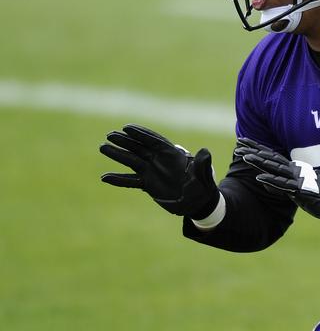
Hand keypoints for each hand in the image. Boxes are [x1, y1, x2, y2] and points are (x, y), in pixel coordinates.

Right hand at [100, 124, 218, 217]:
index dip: (141, 134)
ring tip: (103, 147)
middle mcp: (159, 160)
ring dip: (118, 155)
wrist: (197, 202)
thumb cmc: (203, 186)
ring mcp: (152, 171)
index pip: (154, 141)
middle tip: (109, 135)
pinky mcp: (147, 184)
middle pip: (139, 147)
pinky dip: (118, 179)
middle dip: (125, 141)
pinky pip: (130, 181)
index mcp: (172, 154)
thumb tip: (205, 152)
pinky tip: (104, 177)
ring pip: (131, 161)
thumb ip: (202, 164)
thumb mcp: (203, 175)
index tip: (126, 128)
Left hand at [234, 138, 319, 220]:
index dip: (257, 148)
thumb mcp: (297, 190)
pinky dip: (270, 180)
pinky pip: (282, 185)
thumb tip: (263, 181)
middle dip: (253, 150)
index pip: (271, 156)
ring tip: (243, 156)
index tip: (243, 141)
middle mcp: (293, 171)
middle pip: (270, 158)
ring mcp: (296, 180)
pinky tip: (258, 177)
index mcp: (293, 170)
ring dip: (258, 162)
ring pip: (274, 169)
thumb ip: (280, 185)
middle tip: (238, 142)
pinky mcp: (300, 191)